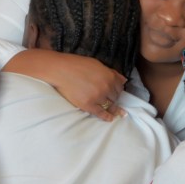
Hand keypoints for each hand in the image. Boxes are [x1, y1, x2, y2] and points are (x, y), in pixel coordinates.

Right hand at [3, 50, 126, 121]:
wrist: (60, 70)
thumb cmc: (77, 65)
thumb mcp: (97, 64)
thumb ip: (112, 72)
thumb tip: (124, 80)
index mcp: (109, 75)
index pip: (120, 86)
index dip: (118, 89)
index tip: (117, 92)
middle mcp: (106, 87)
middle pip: (116, 96)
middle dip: (114, 98)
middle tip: (112, 100)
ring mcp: (97, 97)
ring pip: (110, 105)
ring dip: (112, 107)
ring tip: (116, 112)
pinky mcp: (88, 105)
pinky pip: (101, 113)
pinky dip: (107, 117)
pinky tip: (110, 118)